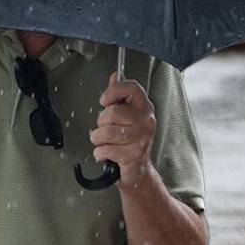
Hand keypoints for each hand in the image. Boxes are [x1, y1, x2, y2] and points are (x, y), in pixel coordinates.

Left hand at [89, 72, 156, 186]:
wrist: (138, 169)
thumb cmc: (129, 141)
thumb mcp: (124, 116)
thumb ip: (118, 96)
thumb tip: (115, 76)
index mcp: (143, 108)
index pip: (132, 88)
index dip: (114, 91)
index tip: (104, 100)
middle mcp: (146, 121)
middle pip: (112, 112)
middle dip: (101, 123)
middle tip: (107, 129)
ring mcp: (142, 138)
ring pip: (106, 131)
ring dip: (98, 139)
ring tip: (106, 142)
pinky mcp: (134, 154)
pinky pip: (105, 149)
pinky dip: (100, 153)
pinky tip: (108, 154)